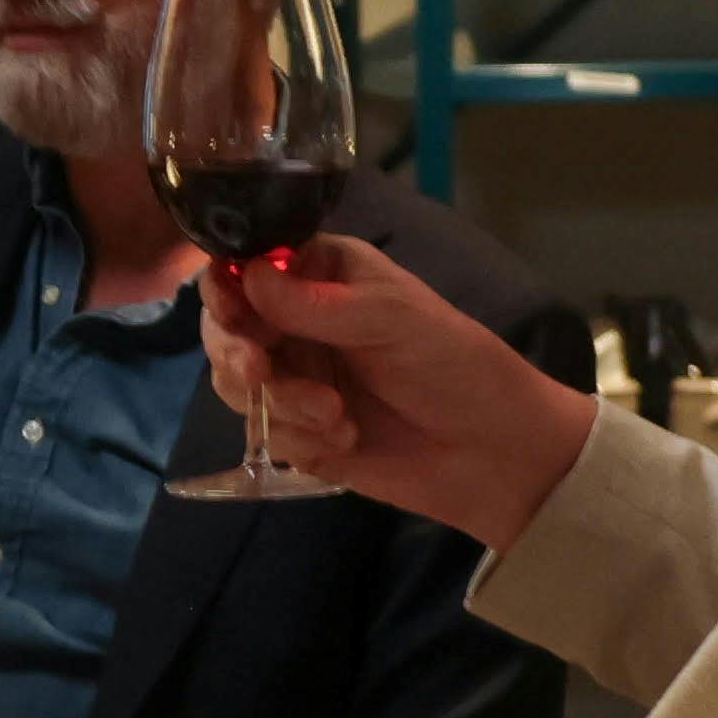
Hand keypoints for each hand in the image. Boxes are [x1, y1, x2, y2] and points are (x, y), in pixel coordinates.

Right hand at [205, 232, 596, 551]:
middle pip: (227, 328)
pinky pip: (265, 431)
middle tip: (257, 371)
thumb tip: (245, 276)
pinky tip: (346, 439)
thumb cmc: (453, 364)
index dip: (226, 286)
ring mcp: (297, 377)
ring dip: (278, 401)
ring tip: (334, 416)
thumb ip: (315, 302)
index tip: (229, 310)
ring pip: (238, 383)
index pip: (249, 267)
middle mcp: (300, 322)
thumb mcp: (391, 318)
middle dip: (237, 352)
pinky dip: (299, 437)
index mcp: (322, 276)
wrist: (491, 451)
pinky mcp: (299, 431)